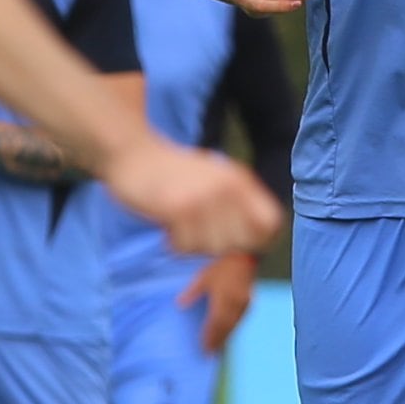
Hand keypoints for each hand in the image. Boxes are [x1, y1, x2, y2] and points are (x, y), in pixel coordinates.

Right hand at [103, 139, 282, 256]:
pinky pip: (187, 246)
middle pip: (241, 242)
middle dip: (222, 247)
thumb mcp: (216, 178)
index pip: (270, 223)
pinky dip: (177, 244)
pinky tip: (169, 229)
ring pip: (213, 248)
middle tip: (202, 236)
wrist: (133, 155)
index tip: (240, 243)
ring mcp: (202, 198)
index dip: (259, 239)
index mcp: (240, 180)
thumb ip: (239, 203)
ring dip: (196, 246)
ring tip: (183, 229)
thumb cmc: (175, 173)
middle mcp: (226, 188)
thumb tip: (261, 240)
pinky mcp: (176, 208)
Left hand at [177, 248, 260, 352]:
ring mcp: (244, 303)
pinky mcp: (249, 301)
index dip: (209, 337)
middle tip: (211, 354)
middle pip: (226, 328)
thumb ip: (193, 291)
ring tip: (219, 348)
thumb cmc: (222, 265)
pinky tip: (229, 332)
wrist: (245, 256)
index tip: (204, 349)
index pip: (215, 323)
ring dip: (226, 337)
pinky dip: (233, 328)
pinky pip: (240, 319)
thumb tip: (179, 304)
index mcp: (223, 299)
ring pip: (234, 325)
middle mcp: (235, 304)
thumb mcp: (204, 276)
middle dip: (218, 341)